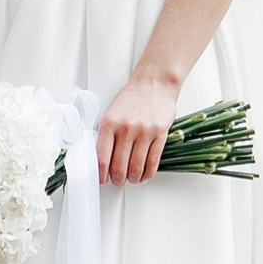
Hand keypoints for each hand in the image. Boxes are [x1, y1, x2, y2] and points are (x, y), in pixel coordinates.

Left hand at [98, 67, 181, 184]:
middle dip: (117, 180)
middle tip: (117, 180)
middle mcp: (126, 129)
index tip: (102, 178)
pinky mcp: (160, 135)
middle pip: (119, 167)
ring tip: (131, 178)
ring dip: (133, 179)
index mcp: (110, 123)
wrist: (154, 83)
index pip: (102, 158)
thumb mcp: (112, 113)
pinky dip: (147, 174)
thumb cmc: (132, 98)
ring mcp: (144, 132)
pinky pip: (153, 163)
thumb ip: (106, 135)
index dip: (102, 174)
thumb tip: (102, 159)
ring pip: (136, 168)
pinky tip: (144, 174)